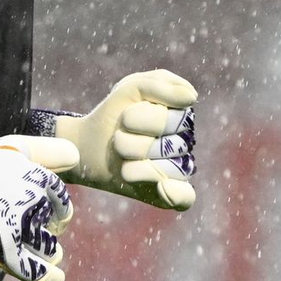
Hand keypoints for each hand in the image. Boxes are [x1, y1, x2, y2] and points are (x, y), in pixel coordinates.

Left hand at [54, 69, 197, 209]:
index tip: (125, 117)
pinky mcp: (169, 193)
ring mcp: (178, 169)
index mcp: (182, 116)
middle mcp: (184, 143)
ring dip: (134, 160)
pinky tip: (161, 186)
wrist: (87, 145)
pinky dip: (173, 192)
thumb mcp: (132, 88)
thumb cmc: (113, 115)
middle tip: (119, 136)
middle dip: (135, 140)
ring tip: (120, 153)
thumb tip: (192, 97)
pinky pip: (185, 197)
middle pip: (171, 145)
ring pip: (170, 169)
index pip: (180, 119)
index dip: (149, 119)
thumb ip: (162, 84)